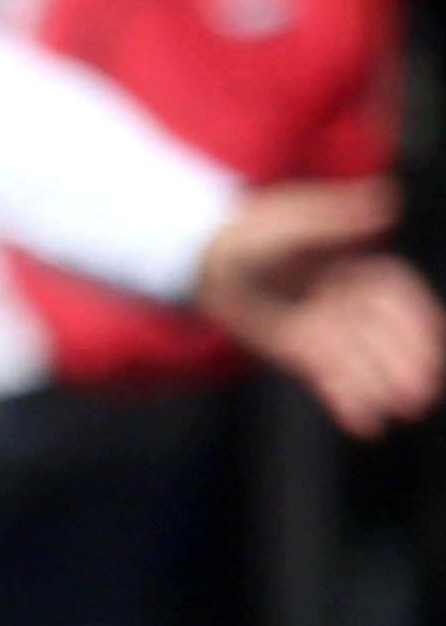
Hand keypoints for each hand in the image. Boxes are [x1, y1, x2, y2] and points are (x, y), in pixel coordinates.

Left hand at [193, 181, 445, 436]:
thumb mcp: (291, 218)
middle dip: (404, 361)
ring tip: (400, 411)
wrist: (203, 258)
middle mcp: (349, 299)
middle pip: (383, 334)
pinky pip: (330, 375)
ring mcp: (327, 326)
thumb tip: (385, 201)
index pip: (395, 297)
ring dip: (382, 385)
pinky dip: (347, 398)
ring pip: (360, 359)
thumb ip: (335, 217)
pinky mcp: (303, 349)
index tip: (432, 346)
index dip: (414, 321)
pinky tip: (365, 424)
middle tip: (421, 392)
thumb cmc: (250, 230)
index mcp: (358, 266)